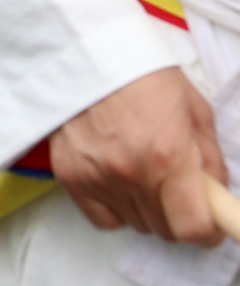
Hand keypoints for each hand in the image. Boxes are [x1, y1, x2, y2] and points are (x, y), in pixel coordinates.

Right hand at [50, 66, 233, 244]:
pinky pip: (104, 219)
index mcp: (169, 157)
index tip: (212, 224)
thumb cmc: (145, 77)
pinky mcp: (70, 177)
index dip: (209, 232)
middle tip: (178, 189)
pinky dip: (118, 211)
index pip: (193, 228)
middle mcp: (131, 174)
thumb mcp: (195, 112)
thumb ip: (210, 161)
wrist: (88, 53)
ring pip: (138, 224)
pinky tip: (121, 185)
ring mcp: (97, 178)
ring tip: (145, 175)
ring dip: (149, 210)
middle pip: (166, 230)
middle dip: (180, 216)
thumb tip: (216, 194)